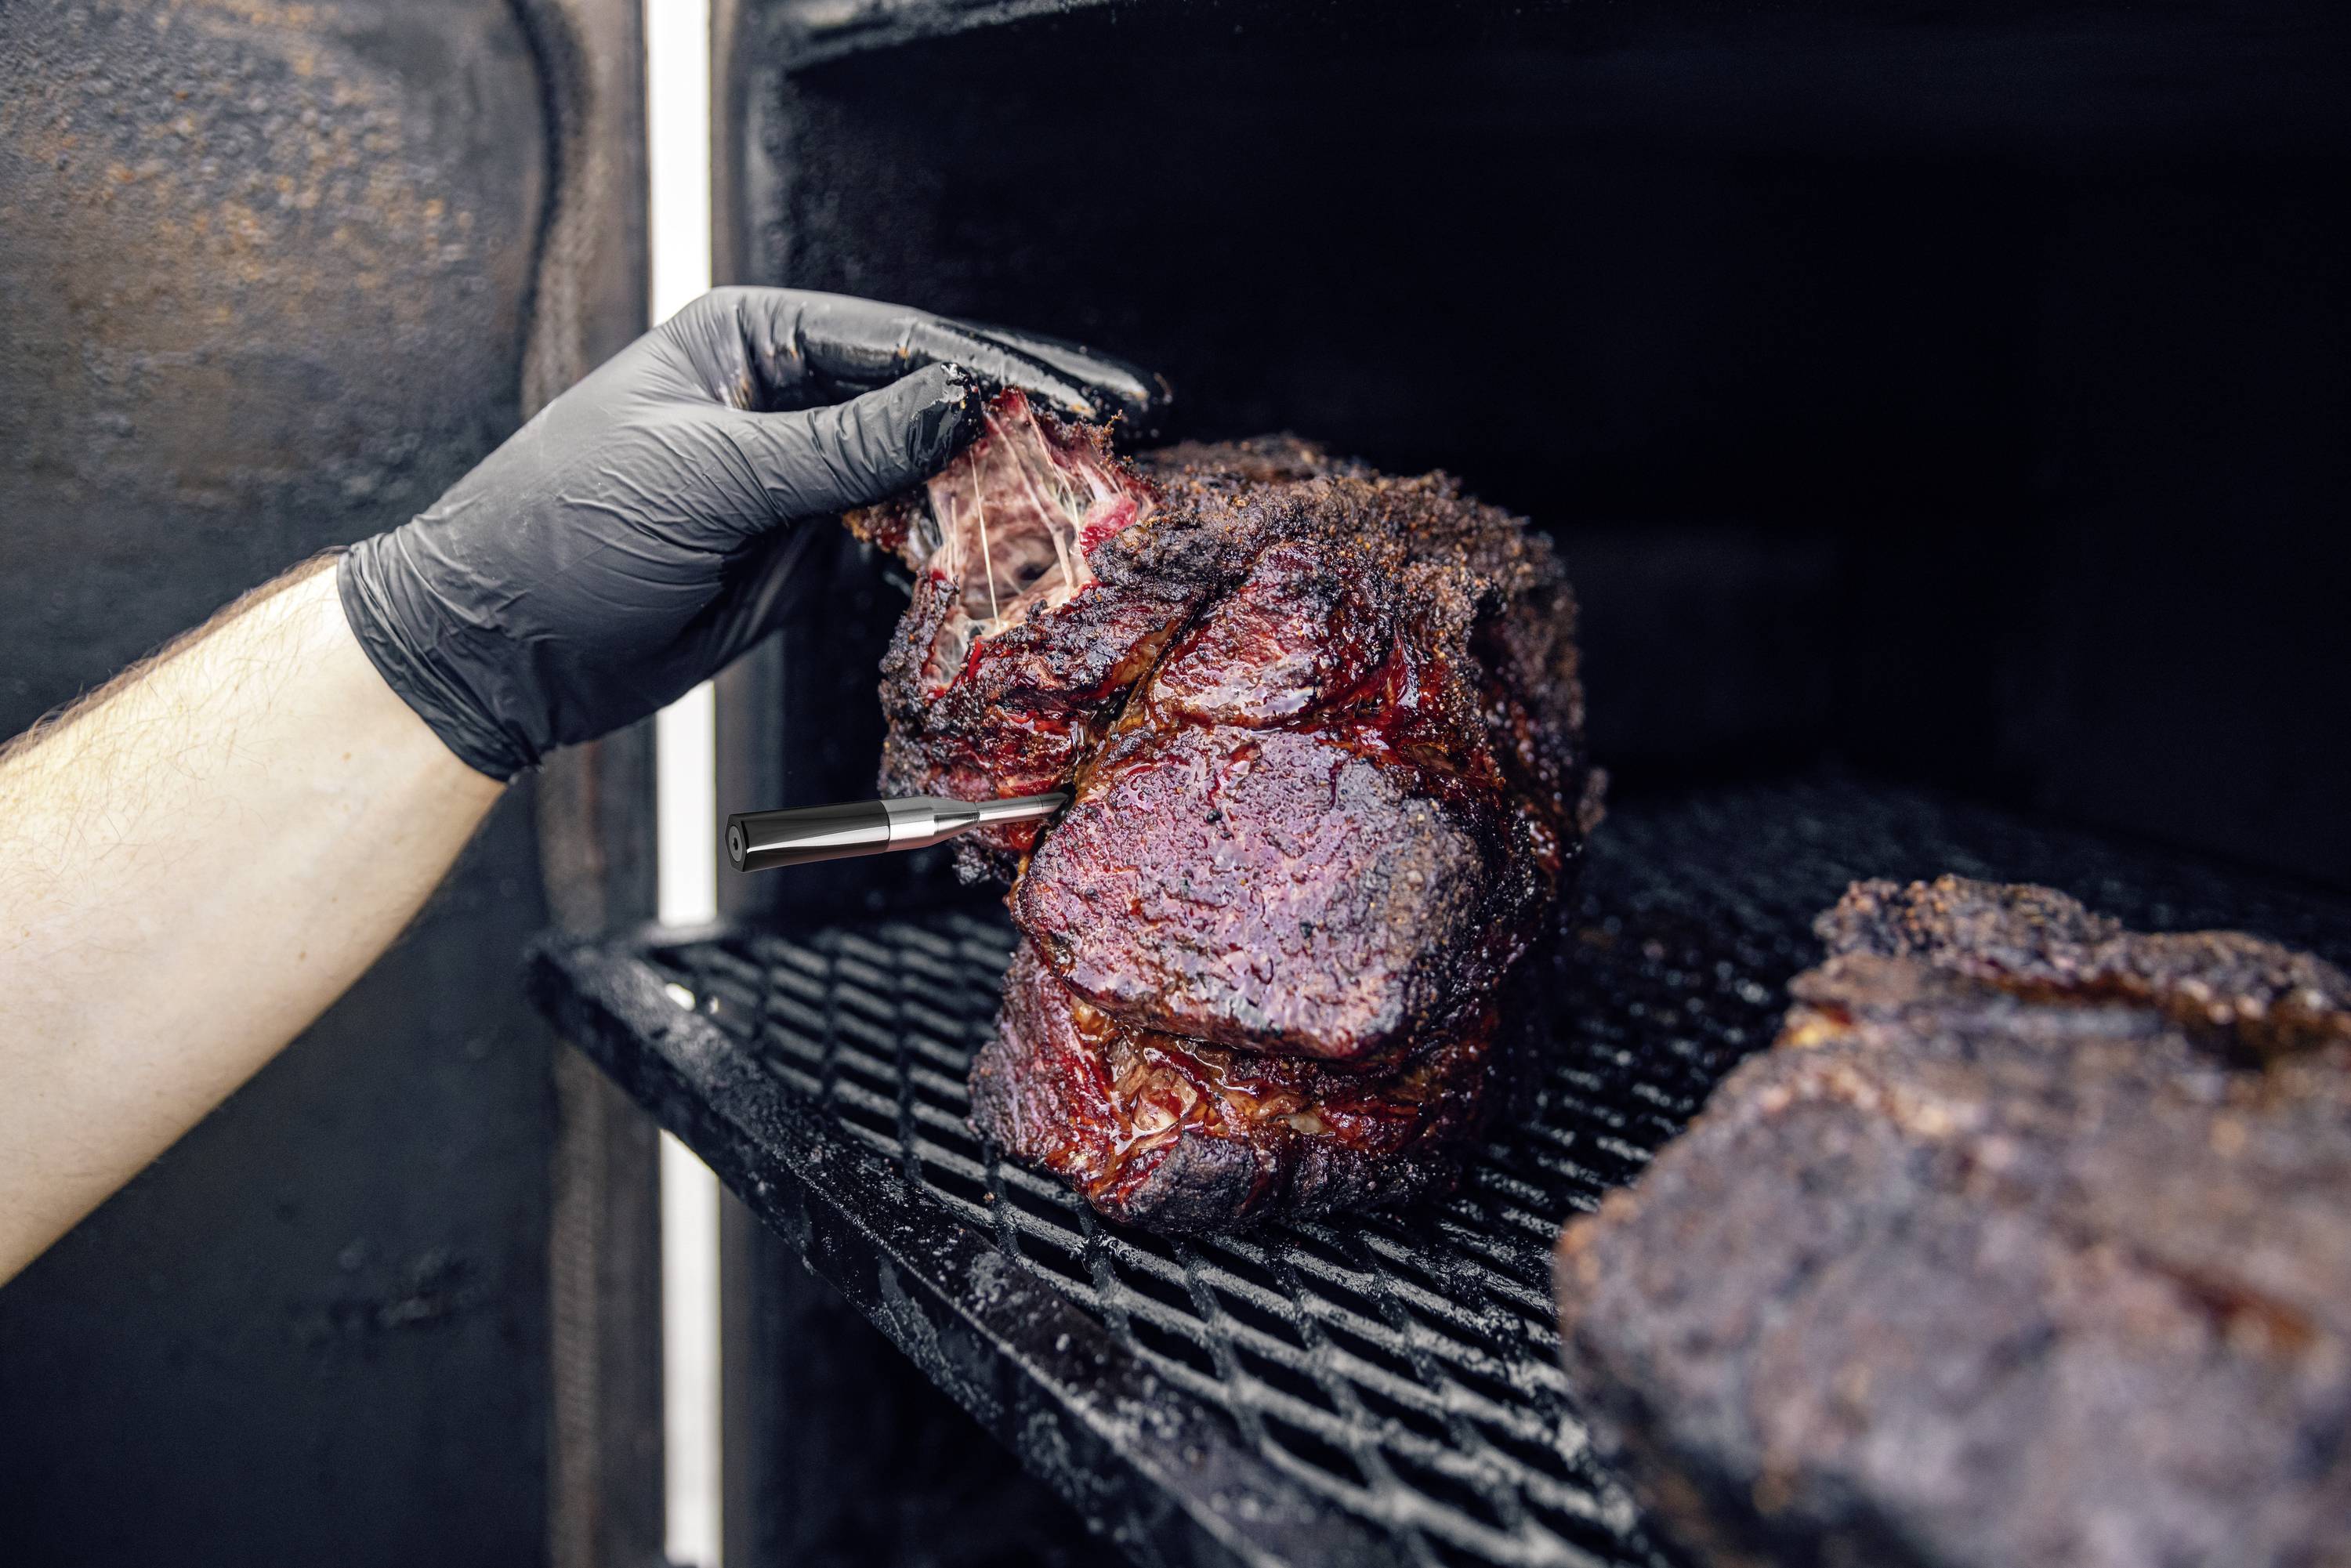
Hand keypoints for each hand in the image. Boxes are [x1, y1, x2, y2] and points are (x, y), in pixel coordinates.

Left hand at [337, 287, 1165, 779]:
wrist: (503, 652)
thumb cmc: (562, 533)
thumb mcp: (709, 477)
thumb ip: (840, 446)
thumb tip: (952, 399)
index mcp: (748, 339)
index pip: (898, 339)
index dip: (995, 365)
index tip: (1077, 391)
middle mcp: (783, 395)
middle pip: (926, 397)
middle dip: (1013, 418)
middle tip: (1111, 431)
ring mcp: (799, 473)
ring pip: (923, 469)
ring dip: (994, 486)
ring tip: (1080, 497)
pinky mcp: (804, 548)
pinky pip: (897, 537)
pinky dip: (951, 545)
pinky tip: (1008, 548)